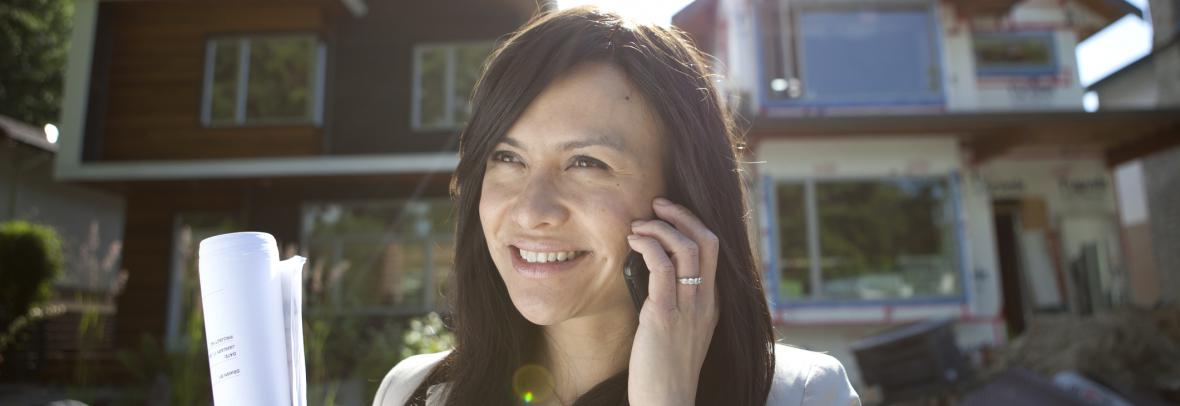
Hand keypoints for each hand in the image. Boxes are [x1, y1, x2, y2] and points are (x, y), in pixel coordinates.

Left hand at [626, 197, 719, 405]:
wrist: (667, 402)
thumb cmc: (664, 369)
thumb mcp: (679, 330)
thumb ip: (674, 300)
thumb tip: (651, 270)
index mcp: (711, 303)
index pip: (712, 249)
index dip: (691, 223)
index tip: (667, 214)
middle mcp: (705, 301)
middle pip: (707, 240)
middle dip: (682, 214)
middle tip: (657, 204)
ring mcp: (688, 308)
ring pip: (686, 248)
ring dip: (659, 227)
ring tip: (637, 226)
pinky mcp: (664, 317)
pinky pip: (662, 267)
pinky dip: (648, 246)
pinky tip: (632, 243)